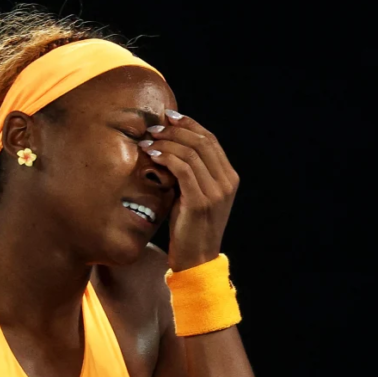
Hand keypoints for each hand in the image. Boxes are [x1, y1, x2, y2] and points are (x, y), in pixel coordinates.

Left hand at [141, 112, 239, 270]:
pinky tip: (152, 155)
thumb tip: (170, 148)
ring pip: (191, 153)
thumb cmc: (189, 228)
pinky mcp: (200, 202)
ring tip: (148, 141)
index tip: (169, 116)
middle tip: (153, 127)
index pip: (210, 140)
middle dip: (175, 130)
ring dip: (167, 142)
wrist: (196, 260)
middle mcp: (227, 182)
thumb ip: (191, 174)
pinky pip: (182, 169)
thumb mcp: (194, 196)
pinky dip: (165, 158)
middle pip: (202, 142)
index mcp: (229, 178)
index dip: (189, 125)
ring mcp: (216, 192)